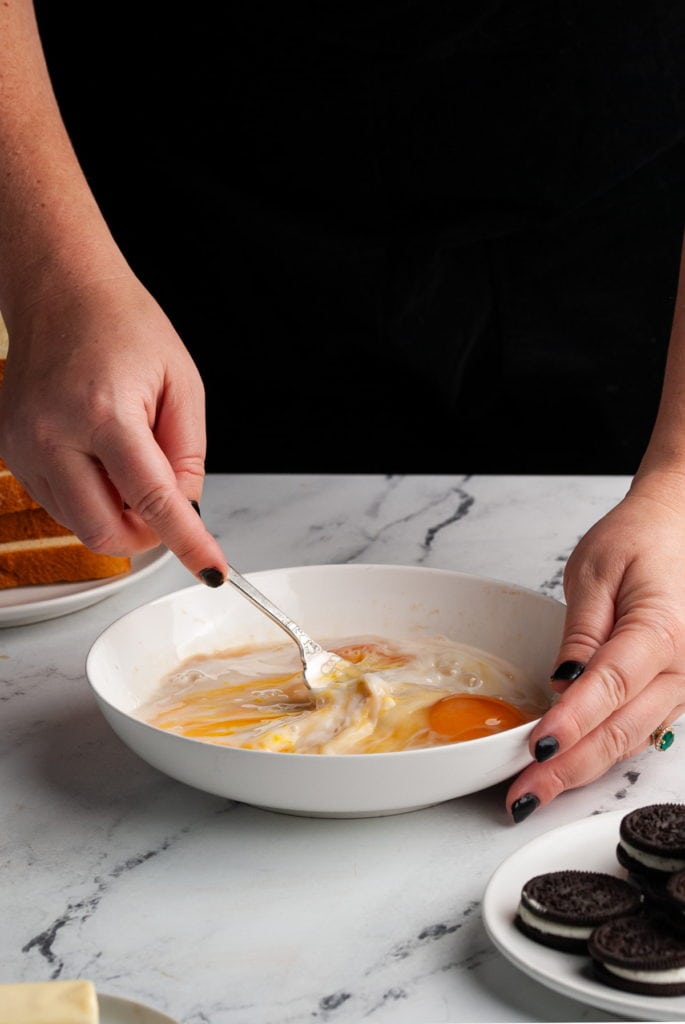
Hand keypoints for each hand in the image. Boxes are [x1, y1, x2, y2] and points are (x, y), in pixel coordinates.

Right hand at [0, 273, 227, 582]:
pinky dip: (89, 497)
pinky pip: (58, 502)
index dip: (187, 542)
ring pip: (80, 524)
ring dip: (117, 513)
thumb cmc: (124, 326)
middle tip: (166, 507)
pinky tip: (99, 456)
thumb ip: (188, 454)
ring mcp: (23, 445)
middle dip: (146, 534)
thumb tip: (185, 509)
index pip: (153, 500)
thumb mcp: (182, 384)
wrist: (61, 291)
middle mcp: (53, 434)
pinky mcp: (10, 450)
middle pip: (106, 531)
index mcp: (104, 412)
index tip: (211, 570)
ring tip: (128, 459)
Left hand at [506, 481, 684, 821]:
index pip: (611, 686)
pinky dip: (600, 754)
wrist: (678, 529)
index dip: (573, 722)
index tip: (537, 747)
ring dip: (580, 771)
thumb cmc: (640, 541)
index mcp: (662, 631)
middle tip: (522, 794)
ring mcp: (682, 686)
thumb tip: (562, 683)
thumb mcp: (596, 571)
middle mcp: (682, 668)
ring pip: (629, 741)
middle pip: (621, 730)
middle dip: (567, 768)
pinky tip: (566, 770)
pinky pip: (636, 732)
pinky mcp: (671, 694)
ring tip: (534, 792)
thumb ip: (581, 631)